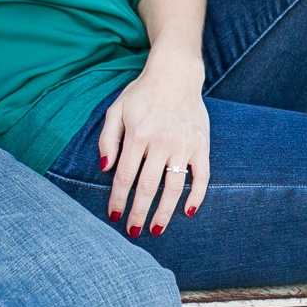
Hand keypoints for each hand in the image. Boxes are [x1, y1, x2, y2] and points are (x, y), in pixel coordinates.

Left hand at [99, 46, 208, 238]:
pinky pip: (202, 176)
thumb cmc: (142, 94)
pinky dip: (197, 196)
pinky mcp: (201, 145)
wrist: (176, 74)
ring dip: (164, 212)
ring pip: (174, 187)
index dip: (117, 200)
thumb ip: (107, 140)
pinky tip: (188, 212)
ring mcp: (183, 144)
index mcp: (138, 135)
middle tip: (132, 232)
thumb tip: (105, 169)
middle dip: (138, 213)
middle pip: (148, 187)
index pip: (124, 177)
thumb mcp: (116, 111)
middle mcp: (161, 142)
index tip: (113, 216)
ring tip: (156, 229)